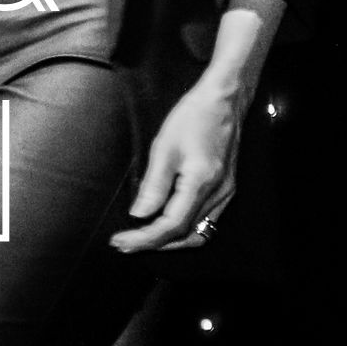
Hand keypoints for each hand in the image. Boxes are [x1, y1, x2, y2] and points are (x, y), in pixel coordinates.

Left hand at [110, 77, 240, 252]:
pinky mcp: (225, 189)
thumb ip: (154, 185)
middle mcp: (218, 194)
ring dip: (170, 242)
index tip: (120, 240)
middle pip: (185, 236)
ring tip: (143, 239)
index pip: (171, 226)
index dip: (145, 238)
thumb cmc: (193, 117)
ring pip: (198, 233)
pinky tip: (166, 224)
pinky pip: (206, 222)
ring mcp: (225, 193)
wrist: (224, 101)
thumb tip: (139, 214)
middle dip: (154, 244)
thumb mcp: (164, 147)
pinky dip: (184, 230)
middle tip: (126, 244)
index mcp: (201, 183)